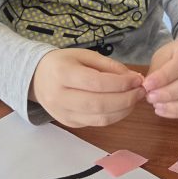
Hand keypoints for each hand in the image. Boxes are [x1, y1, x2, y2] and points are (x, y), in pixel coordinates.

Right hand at [30, 49, 145, 127]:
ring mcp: (63, 114)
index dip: (121, 83)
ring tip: (135, 98)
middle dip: (126, 99)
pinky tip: (122, 105)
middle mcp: (60, 97)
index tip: (137, 79)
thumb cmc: (63, 63)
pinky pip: (97, 123)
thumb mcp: (83, 55)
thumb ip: (108, 65)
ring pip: (101, 118)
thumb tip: (133, 78)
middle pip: (100, 104)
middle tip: (141, 91)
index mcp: (62, 74)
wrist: (37, 78)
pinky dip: (115, 116)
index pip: (97, 83)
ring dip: (124, 110)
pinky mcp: (70, 123)